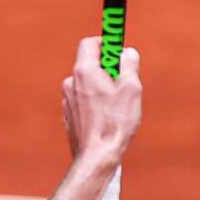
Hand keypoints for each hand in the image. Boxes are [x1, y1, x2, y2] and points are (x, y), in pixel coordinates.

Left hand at [62, 35, 142, 172]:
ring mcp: (67, 101)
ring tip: (116, 106)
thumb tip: (128, 53)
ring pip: (87, 85)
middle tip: (124, 81)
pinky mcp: (68, 117)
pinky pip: (83, 102)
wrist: (96, 157)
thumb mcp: (131, 88)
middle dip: (107, 68)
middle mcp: (71, 83)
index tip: (118, 47)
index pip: (90, 43)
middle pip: (89, 64)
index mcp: (84, 71)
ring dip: (101, 89)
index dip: (106, 42)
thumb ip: (129, 65)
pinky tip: (106, 119)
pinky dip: (94, 104)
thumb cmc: (115, 123)